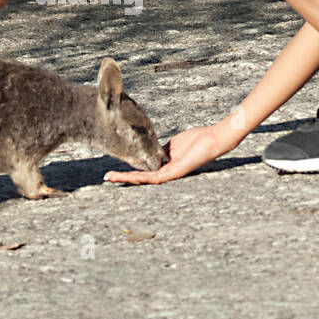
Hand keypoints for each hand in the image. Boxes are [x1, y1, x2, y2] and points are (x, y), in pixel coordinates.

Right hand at [104, 124, 232, 184]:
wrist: (212, 139)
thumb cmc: (196, 139)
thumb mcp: (173, 144)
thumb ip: (162, 149)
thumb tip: (150, 148)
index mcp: (165, 165)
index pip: (143, 171)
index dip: (129, 171)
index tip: (114, 169)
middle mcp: (166, 173)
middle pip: (141, 178)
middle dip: (123, 178)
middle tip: (106, 178)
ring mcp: (170, 174)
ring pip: (144, 180)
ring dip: (127, 179)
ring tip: (111, 178)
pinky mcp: (174, 173)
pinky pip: (155, 177)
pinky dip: (141, 178)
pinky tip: (130, 178)